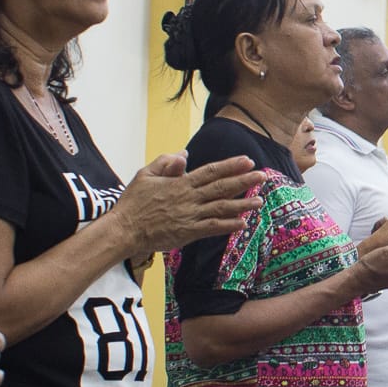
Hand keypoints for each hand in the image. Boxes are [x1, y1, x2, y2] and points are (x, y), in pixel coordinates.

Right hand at [111, 152, 259, 252]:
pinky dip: (228, 225)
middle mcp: (189, 198)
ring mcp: (190, 216)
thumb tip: (184, 154)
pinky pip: (212, 228)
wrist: (124, 229)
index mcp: (180, 183)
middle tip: (262, 176)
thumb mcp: (146, 175)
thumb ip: (166, 163)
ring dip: (242, 204)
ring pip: (221, 208)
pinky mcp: (188, 233)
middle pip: (221, 187)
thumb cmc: (133, 202)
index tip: (247, 161)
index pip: (211, 171)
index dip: (231, 166)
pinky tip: (242, 223)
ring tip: (260, 201)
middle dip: (244, 181)